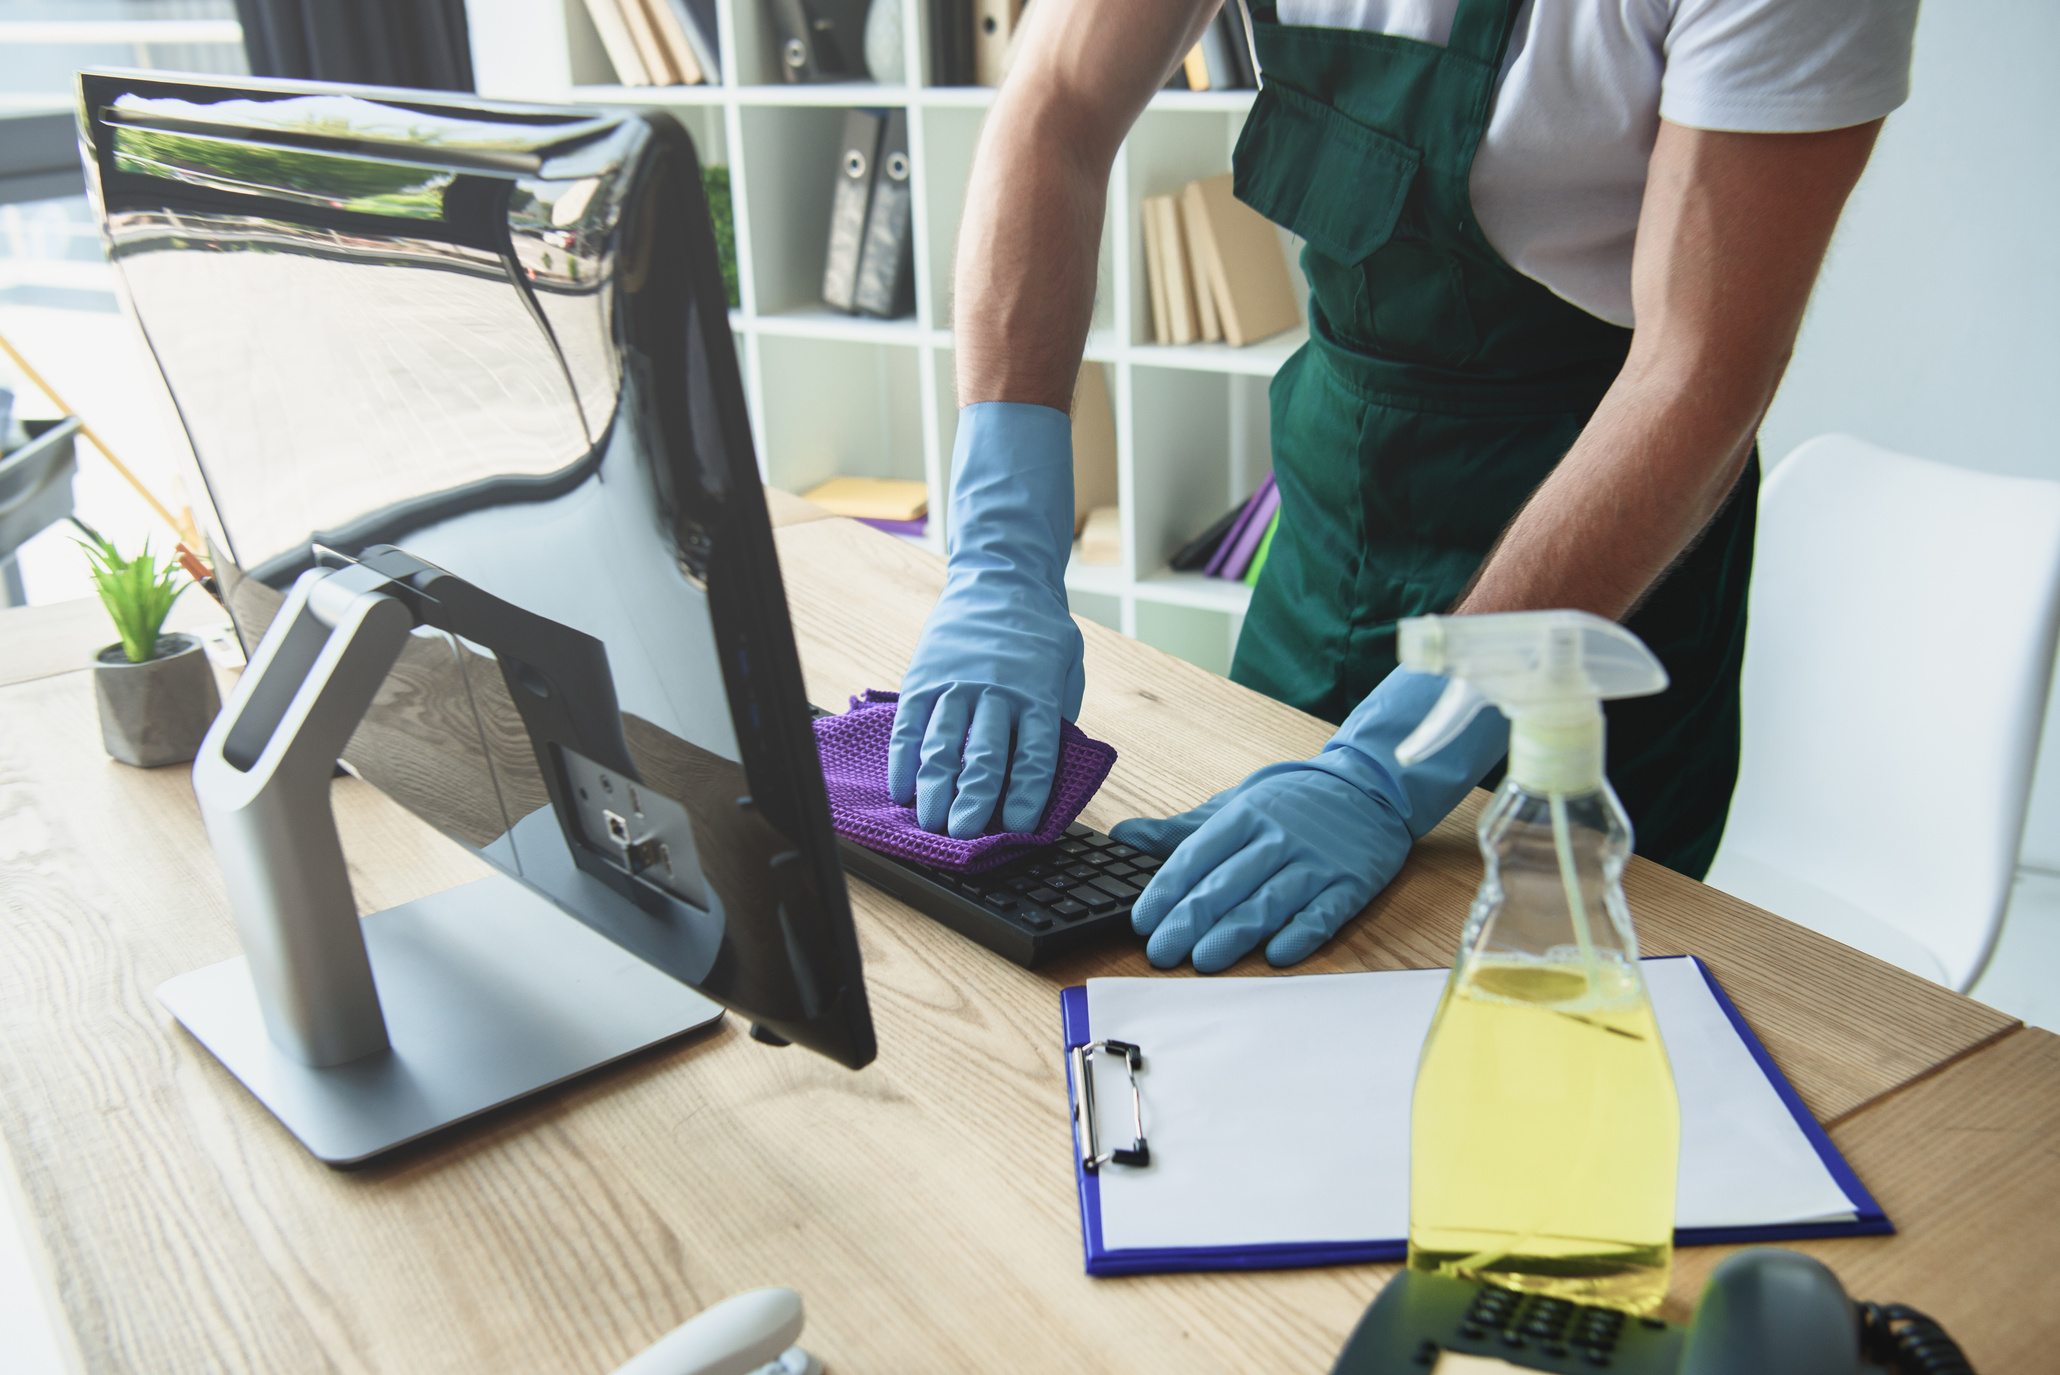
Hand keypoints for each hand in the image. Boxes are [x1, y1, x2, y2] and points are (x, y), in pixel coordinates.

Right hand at [890, 403, 1084, 837]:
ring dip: (934, 789)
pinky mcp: (924, 677)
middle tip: (963, 837)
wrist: (1001, 578)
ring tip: (929, 823)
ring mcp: (956, 684)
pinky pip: (910, 725)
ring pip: (942, 744)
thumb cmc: (1039, 634)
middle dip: (972, 801)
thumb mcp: (1065, 671)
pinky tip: (901, 789)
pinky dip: (903, 760)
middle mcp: (996, 691)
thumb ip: (1055, 720)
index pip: (1034, 755)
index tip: (1018, 830)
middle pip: (983, 756)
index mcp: (1039, 694)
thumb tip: (1044, 776)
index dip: (1025, 796)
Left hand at [1113, 670, 1507, 970]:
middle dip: (1190, 920)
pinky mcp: (1351, 884)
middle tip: (1161, 952)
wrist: (1371, 788)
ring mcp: (1316, 862)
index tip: (1143, 921)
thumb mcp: (1235, 804)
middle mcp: (1278, 838)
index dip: (1167, 890)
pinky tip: (1278, 955)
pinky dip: (1301, 934)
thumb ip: (1181, 830)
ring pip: (1268, 902)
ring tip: (1203, 961)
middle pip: (1227, 884)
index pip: (1197, 855)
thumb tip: (1124, 836)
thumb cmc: (1293, 802)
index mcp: (1245, 816)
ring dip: (1234, 933)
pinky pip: (1323, 913)